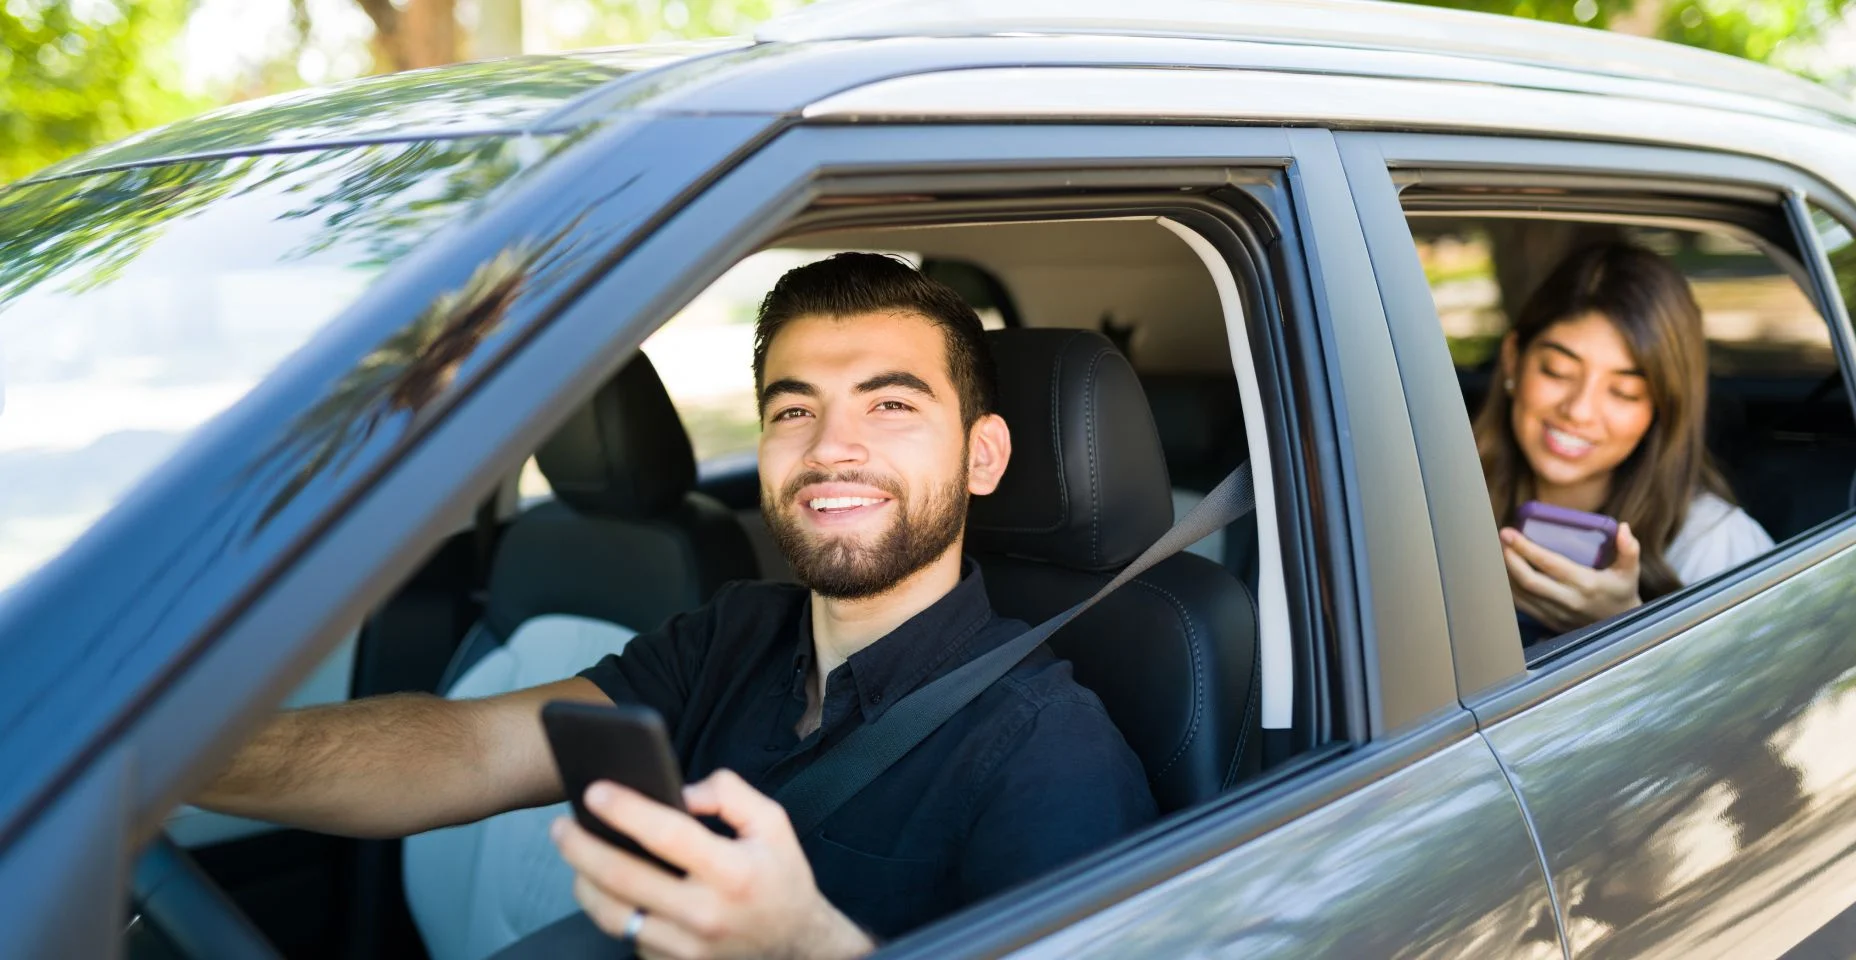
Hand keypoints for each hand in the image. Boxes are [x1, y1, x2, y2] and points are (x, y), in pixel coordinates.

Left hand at [551, 769, 874, 959]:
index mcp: (733, 872)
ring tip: (575, 855)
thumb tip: (679, 792)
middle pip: (624, 879)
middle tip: (561, 826)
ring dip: (584, 882)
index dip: (626, 810)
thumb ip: (729, 794)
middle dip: (582, 847)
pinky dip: (611, 910)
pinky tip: (605, 886)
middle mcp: (706, 914)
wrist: (797, 947)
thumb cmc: (780, 878)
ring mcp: (687, 948)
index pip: (668, 835)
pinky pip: (627, 936)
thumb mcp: (772, 824)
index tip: (594, 790)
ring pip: (613, 916)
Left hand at [1499, 522, 1642, 633]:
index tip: (1509, 533)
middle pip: (1528, 581)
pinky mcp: (1547, 621)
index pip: (1549, 564)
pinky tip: (1505, 571)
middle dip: (1509, 559)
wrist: (1619, 627)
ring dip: (1506, 572)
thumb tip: (1623, 527)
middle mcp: (1567, 600)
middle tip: (1501, 539)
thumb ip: (1629, 550)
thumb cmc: (1621, 592)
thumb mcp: (1630, 572)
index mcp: (1585, 584)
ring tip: (1499, 551)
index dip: (1526, 548)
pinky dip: (1508, 587)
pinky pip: (1521, 605)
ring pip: (1520, 594)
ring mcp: (1555, 614)